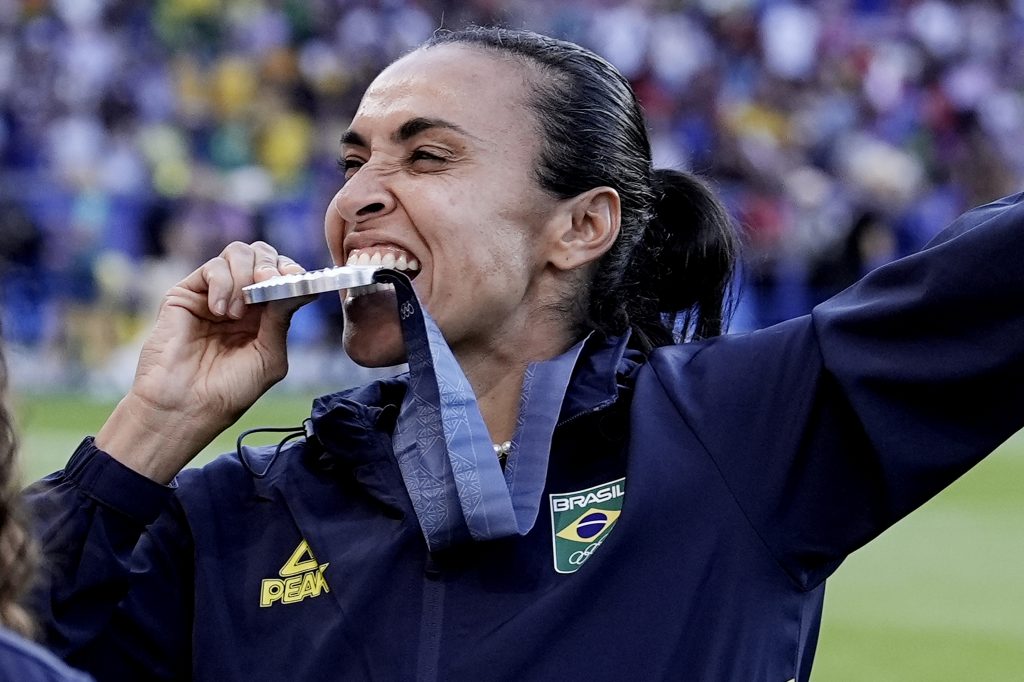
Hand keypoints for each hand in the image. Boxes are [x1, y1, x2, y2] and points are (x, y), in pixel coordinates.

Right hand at [96, 241, 311, 482]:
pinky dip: (222, 284)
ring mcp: (214, 294)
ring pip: (239, 253)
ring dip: (245, 276)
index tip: (296, 279)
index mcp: (265, 315)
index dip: (291, 270)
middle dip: (270, 265)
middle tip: (268, 283)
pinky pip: (212, 267)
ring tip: (237, 312)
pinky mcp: (187, 293)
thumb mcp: (268, 357)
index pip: (283, 275)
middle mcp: (241, 300)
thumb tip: (299, 286)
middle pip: (262, 255)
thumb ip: (282, 319)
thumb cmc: (228, 392)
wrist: (183, 407)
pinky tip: (219, 311)